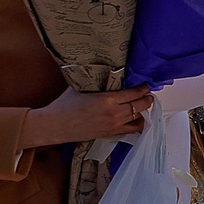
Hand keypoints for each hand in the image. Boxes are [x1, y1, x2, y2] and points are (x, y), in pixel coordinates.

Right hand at [19, 84, 151, 147]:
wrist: (56, 125)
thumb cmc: (65, 105)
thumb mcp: (81, 86)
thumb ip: (96, 80)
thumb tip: (105, 70)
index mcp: (107, 99)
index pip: (133, 93)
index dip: (142, 88)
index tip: (145, 85)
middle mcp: (114, 113)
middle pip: (140, 105)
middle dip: (147, 98)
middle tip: (148, 93)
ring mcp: (114, 125)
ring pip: (138, 117)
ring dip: (144, 109)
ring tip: (144, 103)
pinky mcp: (111, 133)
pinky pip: (132, 129)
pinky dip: (139, 123)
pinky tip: (139, 118)